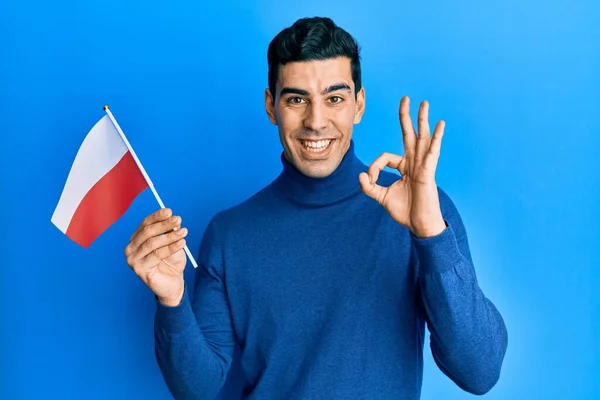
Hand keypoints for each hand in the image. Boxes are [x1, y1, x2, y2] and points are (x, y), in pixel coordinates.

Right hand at [125, 208, 187, 305]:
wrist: (173, 284)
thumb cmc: (171, 263)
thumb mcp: (172, 243)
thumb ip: (170, 232)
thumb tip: (174, 220)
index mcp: (136, 240)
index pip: (145, 224)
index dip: (157, 217)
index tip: (169, 211)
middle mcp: (131, 249)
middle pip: (147, 232)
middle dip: (164, 224)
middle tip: (178, 220)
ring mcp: (133, 260)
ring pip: (152, 243)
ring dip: (170, 236)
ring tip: (184, 232)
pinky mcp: (140, 270)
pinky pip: (157, 254)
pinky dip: (171, 247)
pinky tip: (182, 243)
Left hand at [359, 96, 446, 237]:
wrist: (419, 225)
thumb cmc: (405, 211)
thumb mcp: (381, 197)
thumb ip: (369, 186)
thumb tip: (360, 175)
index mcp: (404, 167)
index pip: (385, 157)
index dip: (373, 167)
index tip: (369, 180)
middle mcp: (414, 163)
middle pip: (409, 135)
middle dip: (406, 117)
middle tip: (405, 98)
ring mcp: (423, 165)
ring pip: (421, 138)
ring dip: (422, 120)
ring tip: (424, 103)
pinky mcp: (428, 171)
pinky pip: (432, 152)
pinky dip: (437, 137)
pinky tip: (440, 124)